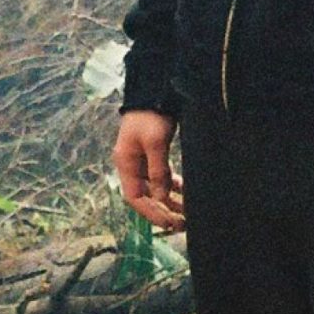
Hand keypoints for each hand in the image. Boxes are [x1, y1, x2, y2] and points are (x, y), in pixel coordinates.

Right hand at [114, 110, 183, 232]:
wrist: (155, 89)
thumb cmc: (151, 115)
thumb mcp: (155, 142)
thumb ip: (158, 170)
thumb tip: (162, 197)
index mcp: (125, 163)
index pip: (135, 197)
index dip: (151, 212)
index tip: (169, 223)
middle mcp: (131, 164)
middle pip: (145, 195)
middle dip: (162, 210)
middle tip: (182, 223)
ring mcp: (142, 159)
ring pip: (155, 187)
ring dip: (169, 200)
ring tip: (187, 213)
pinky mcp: (153, 152)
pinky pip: (162, 176)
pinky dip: (173, 186)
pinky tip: (185, 193)